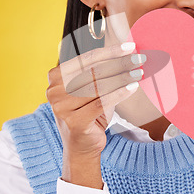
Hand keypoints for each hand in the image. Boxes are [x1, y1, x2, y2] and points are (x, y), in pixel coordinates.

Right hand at [46, 42, 145, 157]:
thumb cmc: (89, 112)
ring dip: (122, 78)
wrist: (82, 146)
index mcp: (56, 77)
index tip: (129, 47)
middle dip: (119, 63)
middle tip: (139, 59)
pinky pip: (101, 103)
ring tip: (139, 72)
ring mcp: (61, 107)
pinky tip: (132, 88)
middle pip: (94, 71)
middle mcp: (54, 91)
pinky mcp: (74, 122)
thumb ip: (100, 71)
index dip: (109, 52)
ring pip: (98, 87)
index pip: (86, 59)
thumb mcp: (91, 89)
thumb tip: (126, 53)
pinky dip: (119, 94)